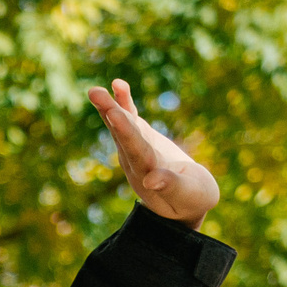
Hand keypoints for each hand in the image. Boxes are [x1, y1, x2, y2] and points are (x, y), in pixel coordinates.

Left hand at [87, 79, 218, 227]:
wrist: (184, 202)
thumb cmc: (191, 200)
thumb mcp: (188, 196)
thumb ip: (171, 187)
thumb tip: (151, 181)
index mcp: (148, 174)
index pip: (135, 150)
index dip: (125, 132)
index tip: (113, 114)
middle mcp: (136, 161)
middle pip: (122, 134)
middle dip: (110, 113)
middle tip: (95, 93)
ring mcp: (136, 149)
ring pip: (121, 125)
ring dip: (109, 105)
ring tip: (95, 90)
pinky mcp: (141, 139)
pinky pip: (130, 118)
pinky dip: (124, 102)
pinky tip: (117, 84)